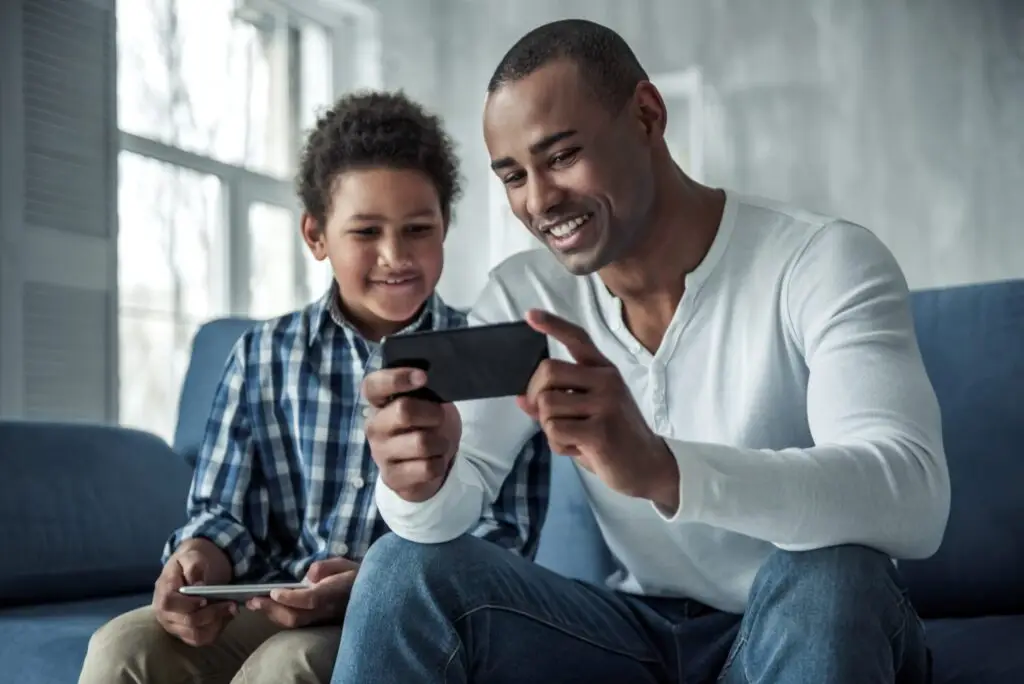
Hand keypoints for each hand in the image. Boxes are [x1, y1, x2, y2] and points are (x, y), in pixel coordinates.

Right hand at [153, 538, 235, 645]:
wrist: (192, 566)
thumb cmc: (192, 559)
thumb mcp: (193, 556)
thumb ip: (194, 568)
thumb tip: (199, 586)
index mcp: (162, 591)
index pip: (168, 604)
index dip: (188, 604)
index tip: (206, 599)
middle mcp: (164, 613)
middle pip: (187, 622)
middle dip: (212, 614)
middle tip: (231, 604)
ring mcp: (174, 625)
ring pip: (195, 636)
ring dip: (216, 625)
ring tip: (229, 610)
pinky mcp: (185, 632)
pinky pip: (201, 639)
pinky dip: (215, 631)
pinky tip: (224, 617)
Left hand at [247, 557, 359, 627]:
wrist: (370, 593)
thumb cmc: (354, 574)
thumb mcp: (343, 563)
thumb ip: (327, 566)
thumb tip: (309, 575)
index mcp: (334, 592)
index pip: (310, 599)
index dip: (290, 597)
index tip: (274, 591)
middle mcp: (327, 610)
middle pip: (297, 616)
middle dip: (272, 609)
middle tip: (253, 600)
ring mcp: (322, 619)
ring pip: (295, 623)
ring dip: (273, 614)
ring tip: (256, 604)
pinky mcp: (318, 623)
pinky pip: (297, 624)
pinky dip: (280, 617)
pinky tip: (270, 608)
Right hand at [362, 368, 461, 501]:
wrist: (427, 464)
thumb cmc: (425, 425)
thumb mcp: (426, 403)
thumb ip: (422, 390)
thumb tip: (430, 380)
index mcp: (378, 403)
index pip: (374, 385)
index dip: (396, 378)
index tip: (423, 377)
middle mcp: (374, 426)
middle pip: (404, 411)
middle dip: (433, 413)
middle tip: (439, 418)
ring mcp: (380, 453)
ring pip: (421, 443)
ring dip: (440, 442)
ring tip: (438, 443)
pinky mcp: (392, 477)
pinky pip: (427, 468)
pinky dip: (440, 463)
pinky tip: (434, 462)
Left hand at [517, 310, 679, 509]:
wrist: (649, 468)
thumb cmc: (614, 439)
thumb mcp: (588, 414)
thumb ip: (558, 402)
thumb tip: (522, 399)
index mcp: (604, 371)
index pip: (577, 338)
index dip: (552, 325)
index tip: (530, 316)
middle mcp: (607, 380)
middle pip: (548, 371)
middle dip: (535, 395)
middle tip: (548, 417)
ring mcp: (606, 404)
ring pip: (547, 405)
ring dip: (549, 428)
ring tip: (573, 438)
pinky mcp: (601, 431)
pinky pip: (555, 431)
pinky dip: (558, 446)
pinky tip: (579, 450)